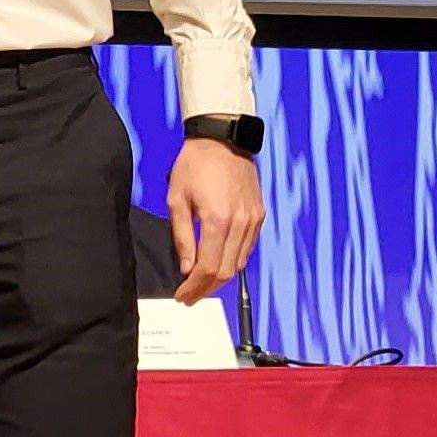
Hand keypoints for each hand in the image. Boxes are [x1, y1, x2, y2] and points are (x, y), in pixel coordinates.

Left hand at [166, 135, 265, 304]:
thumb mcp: (176, 199)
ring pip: (240, 262)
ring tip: (202, 285)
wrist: (222, 139)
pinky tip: (219, 264)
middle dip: (207, 289)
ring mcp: (253, 220)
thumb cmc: (194, 165)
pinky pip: (248, 247)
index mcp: (217, 220)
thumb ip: (182, 236)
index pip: (208, 268)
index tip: (183, 296)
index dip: (194, 287)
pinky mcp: (259, 214)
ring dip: (221, 278)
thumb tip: (187, 267)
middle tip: (190, 297)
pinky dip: (234, 261)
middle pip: (226, 271)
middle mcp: (240, 223)